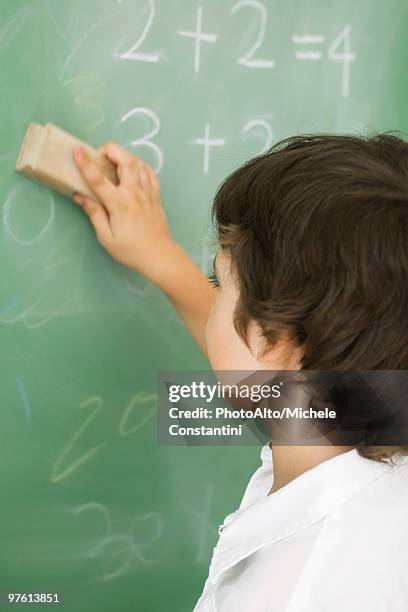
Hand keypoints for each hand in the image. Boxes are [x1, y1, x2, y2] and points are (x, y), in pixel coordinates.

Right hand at [72, 143, 174, 278]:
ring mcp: (148, 193)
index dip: (86, 163)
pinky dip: (140, 166)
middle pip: (125, 160)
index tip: (77, 150)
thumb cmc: (131, 250)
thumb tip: (80, 196)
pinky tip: (133, 170)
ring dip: (125, 156)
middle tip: (100, 155)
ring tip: (114, 162)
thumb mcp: (106, 237)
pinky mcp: (156, 196)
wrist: (159, 256)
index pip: (98, 179)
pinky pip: (150, 173)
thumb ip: (94, 214)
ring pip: (139, 163)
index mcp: (119, 204)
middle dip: (111, 150)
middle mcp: (134, 194)